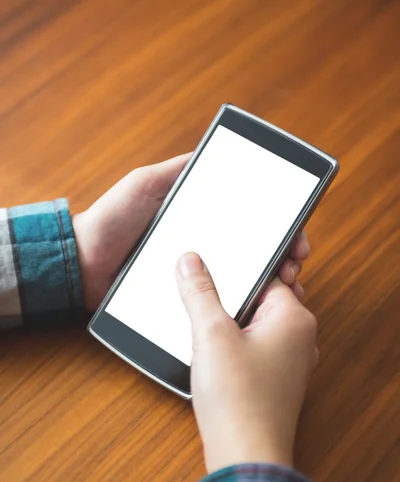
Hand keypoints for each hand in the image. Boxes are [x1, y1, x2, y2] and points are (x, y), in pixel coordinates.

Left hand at [73, 155, 309, 310]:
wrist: (82, 264)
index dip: (279, 227)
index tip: (296, 237)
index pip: (250, 222)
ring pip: (241, 281)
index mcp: (200, 219)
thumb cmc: (110, 220)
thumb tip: (211, 152)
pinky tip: (256, 310)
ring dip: (268, 286)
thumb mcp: (143, 184)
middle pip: (254, 252)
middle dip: (283, 259)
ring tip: (284, 290)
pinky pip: (215, 303)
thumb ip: (174, 171)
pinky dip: (239, 306)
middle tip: (295, 268)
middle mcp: (204, 247)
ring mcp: (195, 276)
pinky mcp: (183, 299)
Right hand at [176, 252, 317, 472]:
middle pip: (260, 301)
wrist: (245, 456)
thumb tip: (191, 262)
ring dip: (230, 326)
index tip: (211, 271)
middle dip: (231, 301)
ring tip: (208, 334)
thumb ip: (200, 292)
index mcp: (294, 319)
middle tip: (206, 306)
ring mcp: (288, 362)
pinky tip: (214, 357)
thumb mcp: (211, 334)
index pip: (267, 276)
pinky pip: (252, 349)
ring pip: (254, 326)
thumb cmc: (239, 401)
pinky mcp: (273, 380)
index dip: (236, 272)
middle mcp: (298, 339)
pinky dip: (233, 347)